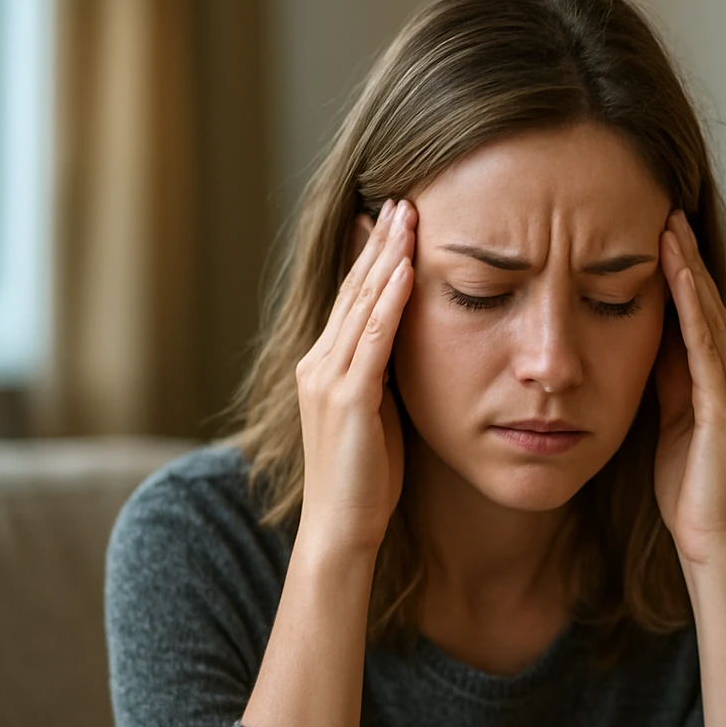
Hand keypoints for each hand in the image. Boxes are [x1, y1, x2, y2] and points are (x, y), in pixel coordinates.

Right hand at [295, 197, 415, 555]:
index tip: (394, 217)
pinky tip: (407, 270)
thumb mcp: (377, 414)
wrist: (342, 529)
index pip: (351, 298)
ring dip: (386, 257)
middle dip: (380, 241)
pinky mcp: (347, 399)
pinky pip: (372, 339)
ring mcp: (327, 379)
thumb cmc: (366, 480)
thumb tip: (408, 345)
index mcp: (322, 366)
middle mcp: (317, 364)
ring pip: (360, 304)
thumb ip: (383, 375)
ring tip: (408, 215)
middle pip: (353, 289)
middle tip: (403, 196)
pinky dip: (390, 302)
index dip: (372, 255)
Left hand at [653, 209, 725, 567]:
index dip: (679, 270)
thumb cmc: (686, 492)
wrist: (712, 546)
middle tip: (664, 206)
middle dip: (685, 256)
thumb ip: (662, 379)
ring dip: (688, 269)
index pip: (699, 313)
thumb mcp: (665, 421)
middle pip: (709, 303)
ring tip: (668, 225)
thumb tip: (642, 334)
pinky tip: (675, 275)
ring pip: (710, 316)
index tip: (655, 227)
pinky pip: (707, 347)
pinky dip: (691, 308)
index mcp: (723, 381)